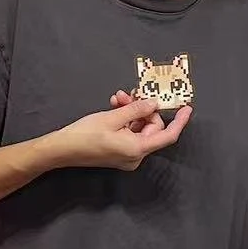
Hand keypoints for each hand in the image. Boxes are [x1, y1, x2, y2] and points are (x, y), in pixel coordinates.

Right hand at [52, 97, 190, 171]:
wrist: (61, 150)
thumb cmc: (84, 135)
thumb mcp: (112, 117)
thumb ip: (136, 109)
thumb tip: (153, 103)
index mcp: (137, 150)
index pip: (167, 135)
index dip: (179, 121)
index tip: (186, 108)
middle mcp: (135, 156)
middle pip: (151, 128)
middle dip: (142, 108)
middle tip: (130, 93)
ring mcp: (127, 155)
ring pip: (138, 128)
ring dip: (131, 111)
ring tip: (117, 98)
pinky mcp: (118, 152)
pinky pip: (129, 133)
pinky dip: (124, 119)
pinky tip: (114, 106)